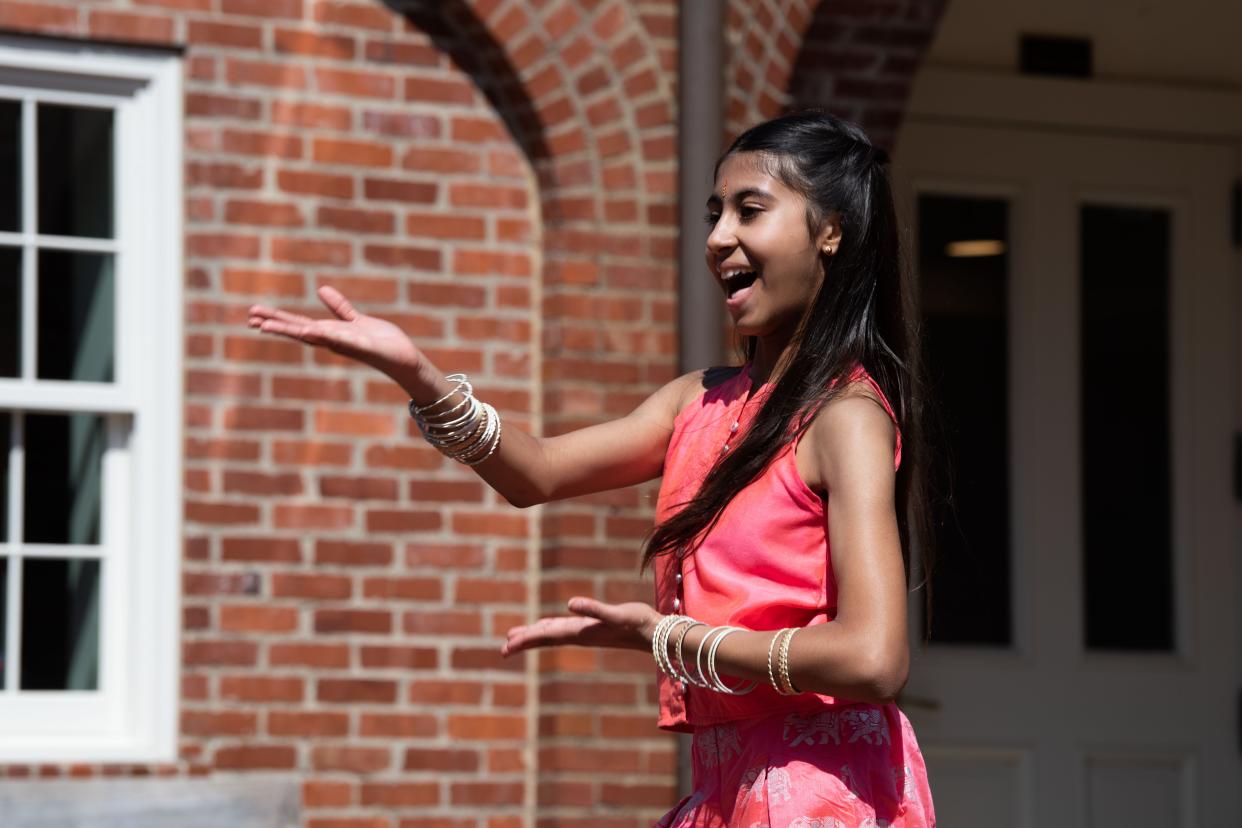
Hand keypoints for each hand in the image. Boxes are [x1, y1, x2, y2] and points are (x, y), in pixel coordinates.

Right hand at [248, 285, 425, 392]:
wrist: (404, 358)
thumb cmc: (381, 342)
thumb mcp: (355, 320)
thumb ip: (339, 307)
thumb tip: (320, 289)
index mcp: (330, 333)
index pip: (299, 324)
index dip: (277, 319)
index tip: (254, 314)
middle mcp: (333, 340)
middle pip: (299, 330)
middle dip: (275, 324)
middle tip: (249, 318)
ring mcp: (346, 344)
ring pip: (314, 336)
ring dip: (291, 330)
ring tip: (267, 325)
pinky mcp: (362, 345)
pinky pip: (341, 338)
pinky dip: (324, 334)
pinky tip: (308, 330)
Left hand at [499, 598, 662, 657]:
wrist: (656, 633)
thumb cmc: (638, 623)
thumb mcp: (616, 615)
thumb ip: (594, 610)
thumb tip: (570, 604)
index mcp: (579, 633)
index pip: (546, 636)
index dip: (525, 640)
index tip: (506, 647)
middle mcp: (579, 634)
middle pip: (545, 638)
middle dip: (524, 642)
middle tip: (503, 649)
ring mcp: (586, 631)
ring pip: (553, 634)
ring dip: (534, 635)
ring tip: (516, 637)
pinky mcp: (594, 626)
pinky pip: (566, 627)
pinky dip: (551, 626)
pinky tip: (546, 624)